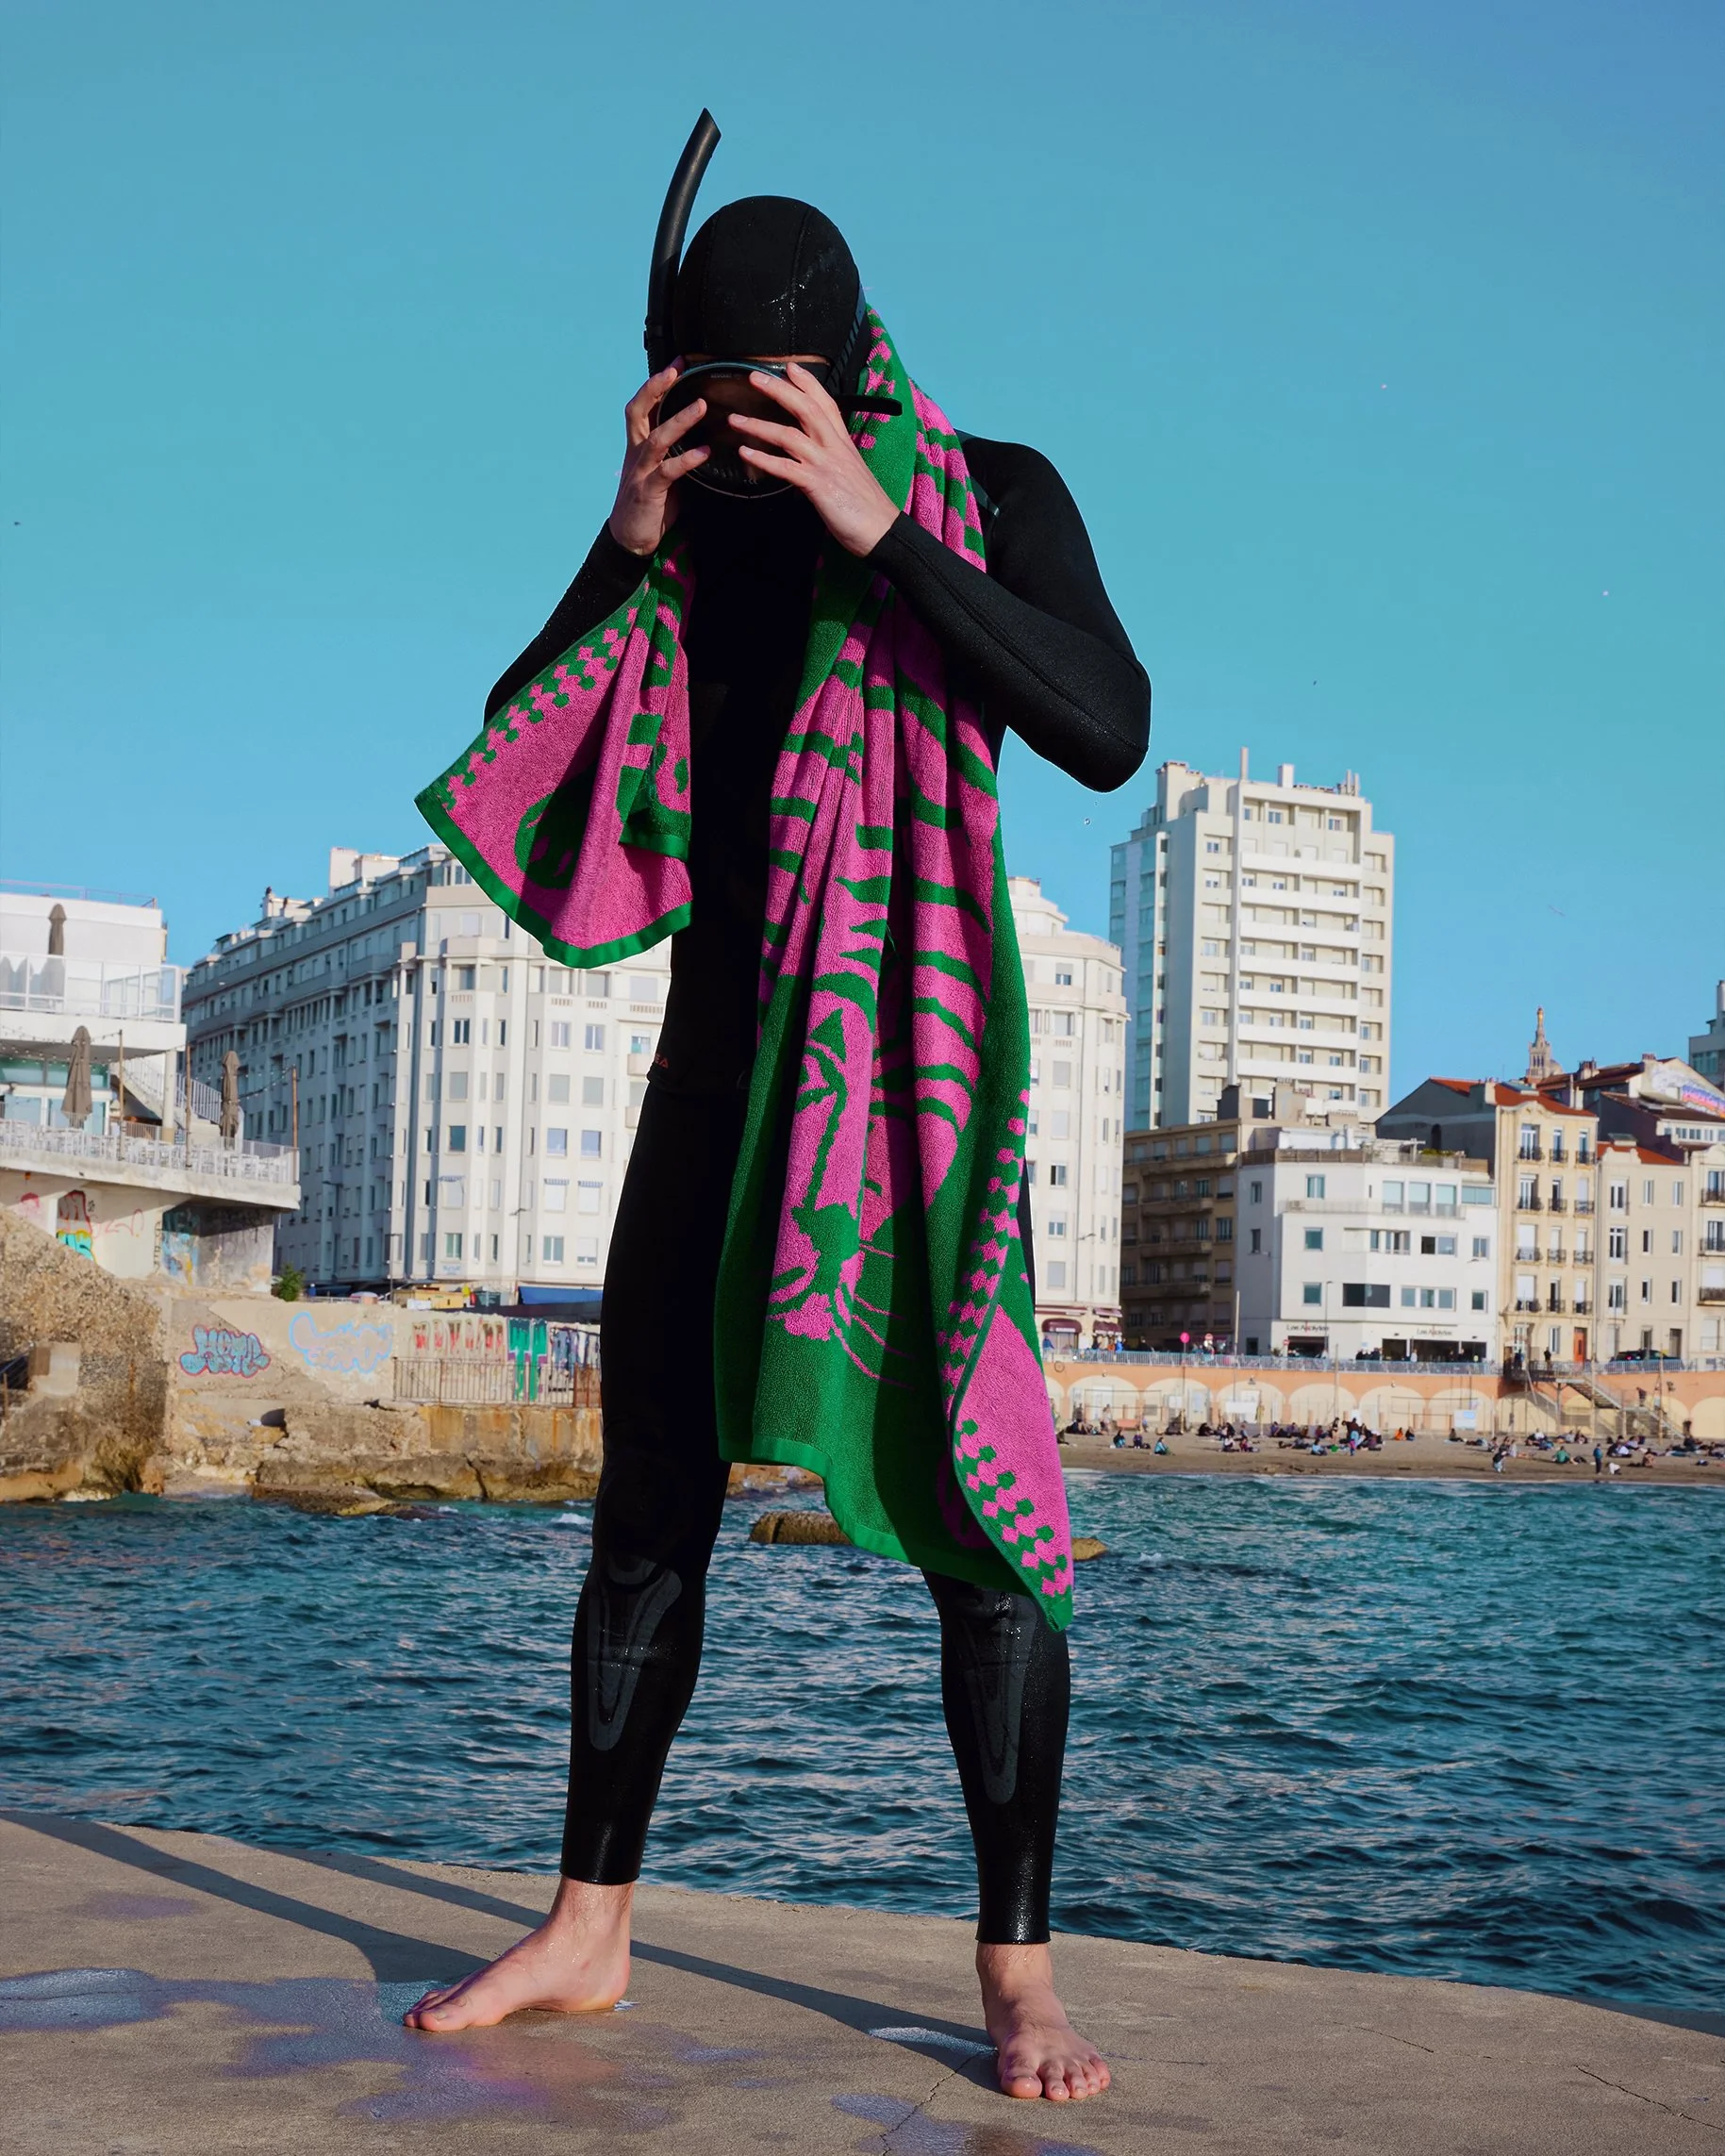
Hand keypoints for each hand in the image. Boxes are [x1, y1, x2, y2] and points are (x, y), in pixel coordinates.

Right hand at [607, 364, 708, 556]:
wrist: (630, 537)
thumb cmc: (651, 501)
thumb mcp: (662, 469)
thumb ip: (674, 449)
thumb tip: (703, 432)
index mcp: (639, 444)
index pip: (643, 405)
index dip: (656, 382)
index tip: (677, 363)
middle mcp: (637, 452)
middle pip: (638, 411)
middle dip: (655, 388)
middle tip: (676, 371)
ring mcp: (641, 471)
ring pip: (656, 439)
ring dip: (678, 421)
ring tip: (700, 406)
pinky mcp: (649, 491)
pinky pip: (667, 472)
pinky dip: (686, 460)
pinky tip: (704, 452)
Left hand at [729, 363, 898, 555]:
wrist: (881, 530)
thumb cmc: (865, 505)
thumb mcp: (848, 473)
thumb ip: (828, 462)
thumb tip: (806, 466)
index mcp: (842, 442)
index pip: (826, 403)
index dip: (808, 383)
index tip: (791, 367)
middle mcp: (834, 447)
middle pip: (805, 408)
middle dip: (778, 390)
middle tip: (753, 377)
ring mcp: (825, 464)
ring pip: (789, 435)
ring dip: (759, 426)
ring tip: (735, 420)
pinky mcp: (818, 485)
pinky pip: (785, 468)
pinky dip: (763, 459)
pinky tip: (746, 454)